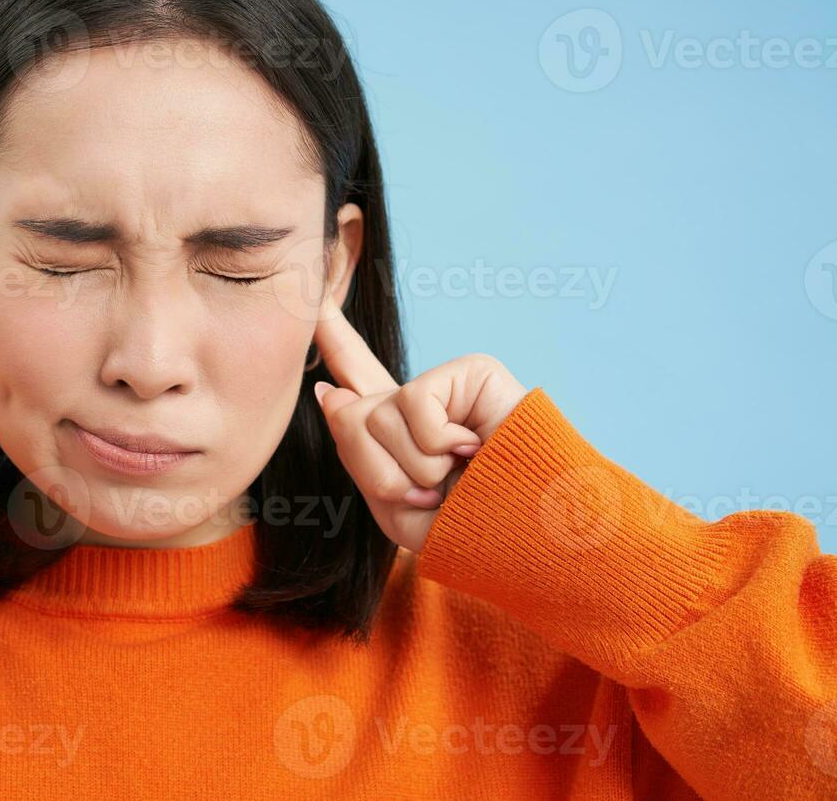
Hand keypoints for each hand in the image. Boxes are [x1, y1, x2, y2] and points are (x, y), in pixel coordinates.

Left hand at [310, 292, 527, 551]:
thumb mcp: (393, 504)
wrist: (523, 538)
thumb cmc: (467, 528)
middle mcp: (419, 405)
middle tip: (429, 495)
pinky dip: (436, 443)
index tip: (314, 297)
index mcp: (398, 435)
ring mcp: (446, 386)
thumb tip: (331, 392)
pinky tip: (472, 449)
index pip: (357, 377)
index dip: (334, 337)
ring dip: (411, 467)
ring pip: (375, 416)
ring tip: (455, 476)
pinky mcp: (471, 372)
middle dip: (378, 471)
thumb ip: (356, 449)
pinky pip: (413, 404)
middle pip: (350, 417)